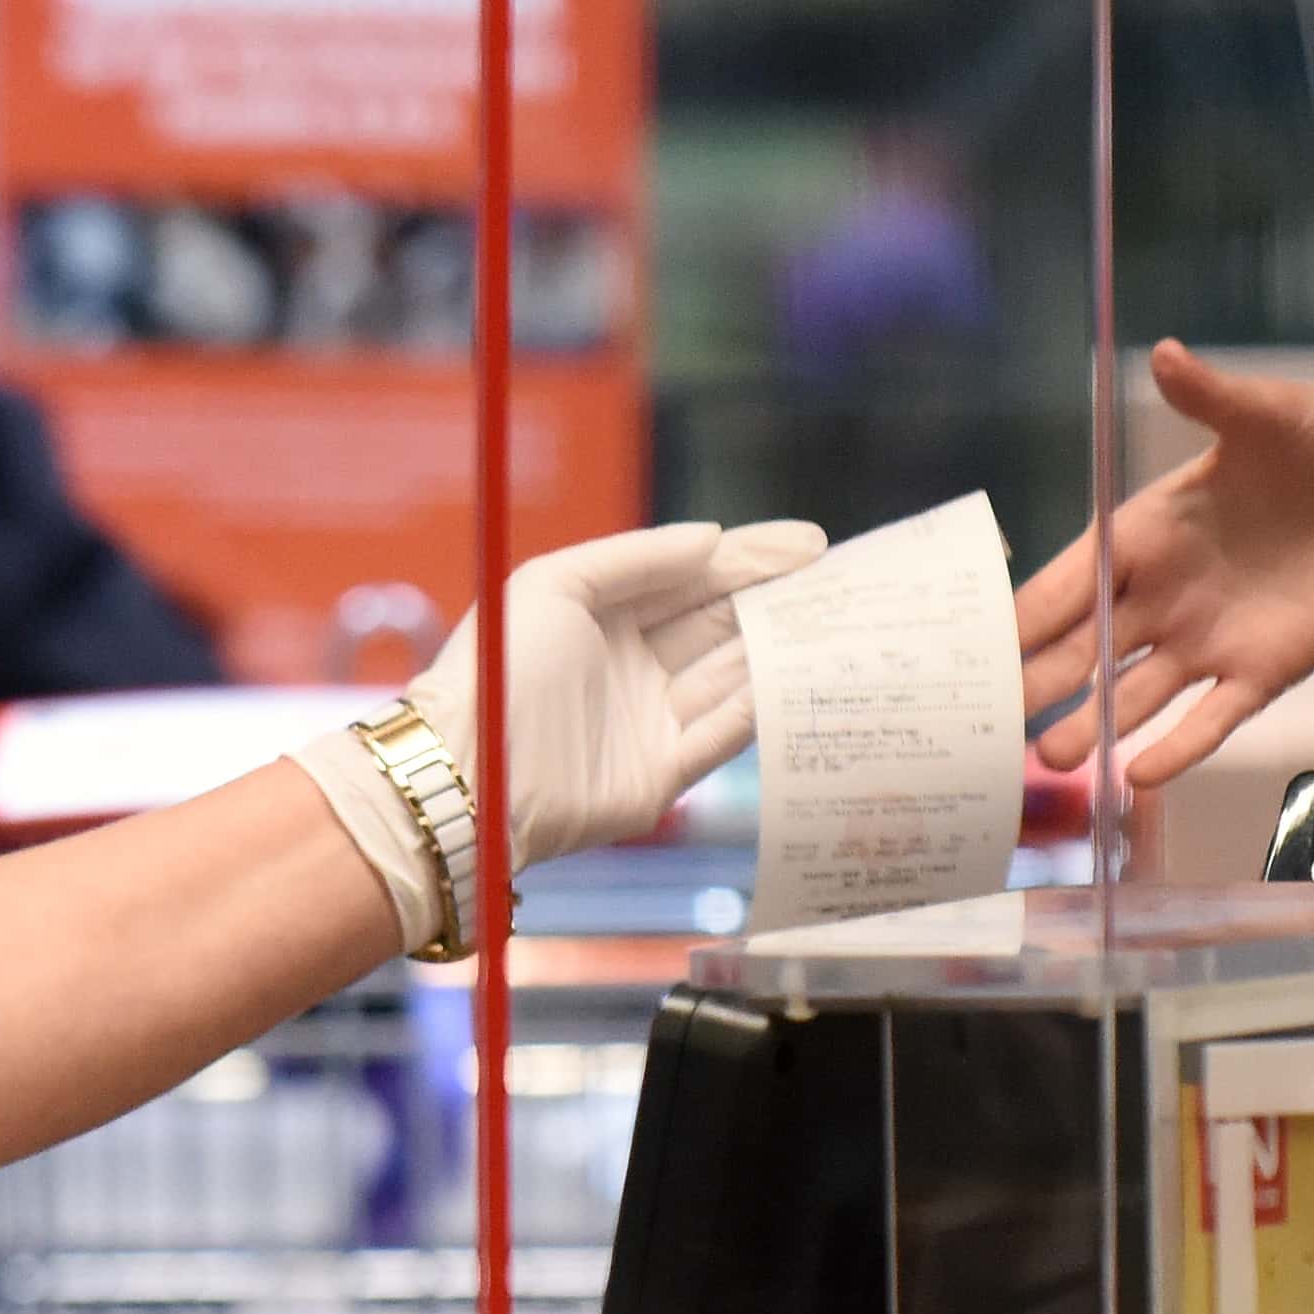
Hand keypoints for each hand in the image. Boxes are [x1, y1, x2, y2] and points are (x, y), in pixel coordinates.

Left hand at [308, 519, 828, 930]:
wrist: (471, 774)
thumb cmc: (498, 671)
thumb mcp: (554, 585)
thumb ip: (635, 558)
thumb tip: (712, 538)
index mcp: (603, 614)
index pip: (691, 577)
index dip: (750, 558)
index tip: (808, 544)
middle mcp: (632, 664)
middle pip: (720, 622)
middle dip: (779, 598)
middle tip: (841, 578)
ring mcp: (650, 720)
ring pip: (733, 675)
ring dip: (783, 647)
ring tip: (839, 620)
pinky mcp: (662, 775)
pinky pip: (726, 733)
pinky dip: (765, 705)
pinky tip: (803, 674)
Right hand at [1010, 343, 1313, 796]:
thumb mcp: (1266, 415)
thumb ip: (1212, 398)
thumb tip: (1167, 354)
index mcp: (1146, 532)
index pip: (1069, 580)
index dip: (1023, 612)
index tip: (973, 645)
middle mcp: (1163, 594)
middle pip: (1086, 647)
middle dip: (1038, 679)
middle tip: (985, 718)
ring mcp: (1207, 638)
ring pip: (1135, 692)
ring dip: (1094, 723)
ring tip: (1049, 755)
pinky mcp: (1261, 671)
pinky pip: (1212, 717)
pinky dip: (1179, 747)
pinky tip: (1141, 775)